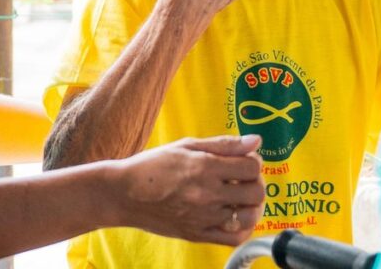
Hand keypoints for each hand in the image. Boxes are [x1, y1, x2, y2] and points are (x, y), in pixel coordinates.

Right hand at [112, 135, 264, 245]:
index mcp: (205, 167)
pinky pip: (234, 238)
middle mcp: (207, 193)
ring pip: (249, 216)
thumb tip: (256, 141)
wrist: (124, 194)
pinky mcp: (198, 234)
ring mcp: (204, 217)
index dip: (253, 161)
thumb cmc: (152, 166)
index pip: (252, 167)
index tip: (243, 161)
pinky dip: (242, 228)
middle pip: (256, 192)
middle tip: (241, 179)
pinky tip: (234, 216)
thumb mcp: (185, 146)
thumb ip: (223, 144)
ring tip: (239, 198)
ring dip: (251, 206)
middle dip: (254, 183)